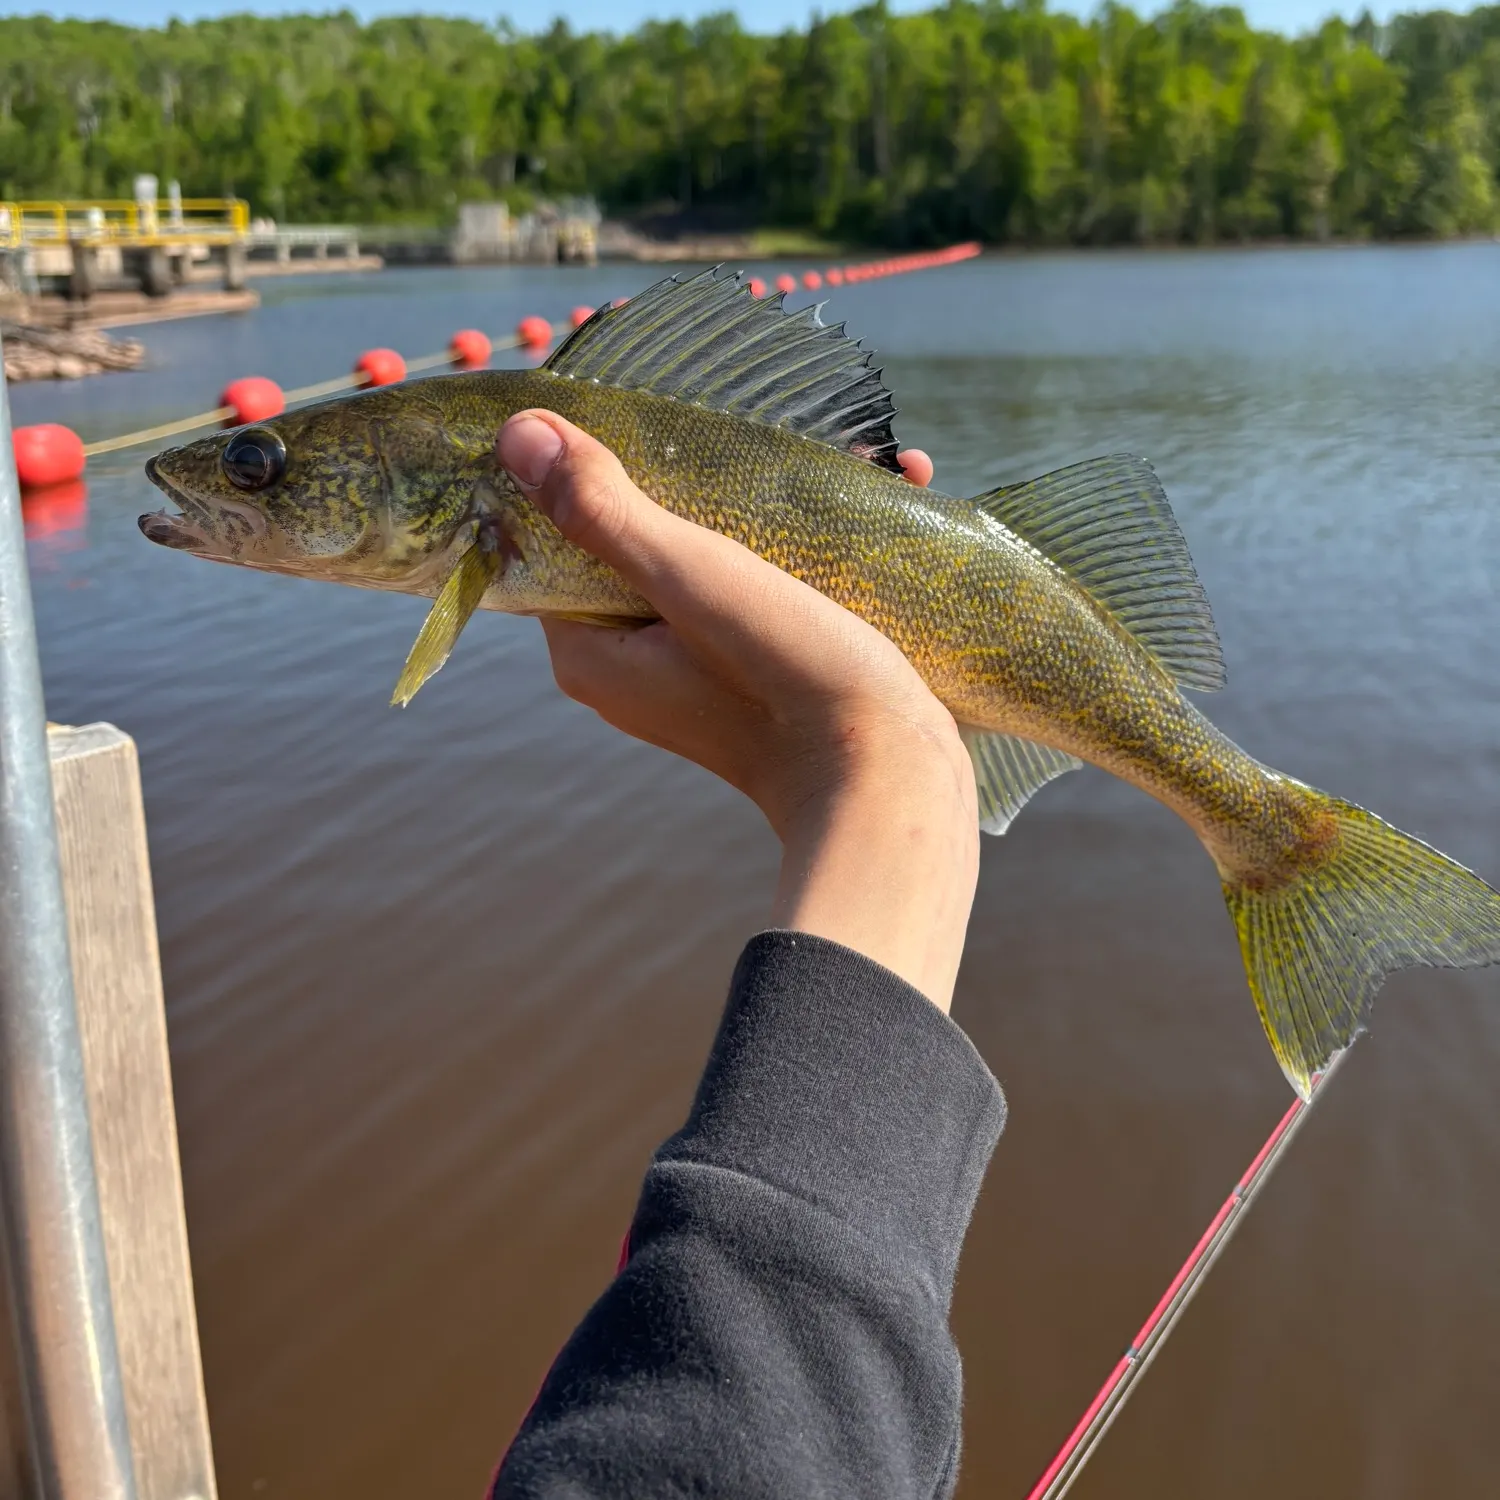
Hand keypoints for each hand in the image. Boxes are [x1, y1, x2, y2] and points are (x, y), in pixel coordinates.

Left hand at [495, 412, 975, 1010]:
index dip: (597, 476)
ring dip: (782, 506)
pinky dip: (822, 544)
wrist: (890, 783)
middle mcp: (635, 671)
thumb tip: (518, 434)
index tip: (651, 420)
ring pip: (723, 560)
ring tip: (861, 457)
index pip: (562, 542)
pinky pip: (775, 590)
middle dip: (710, 480)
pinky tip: (887, 492)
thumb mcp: (690, 577)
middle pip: (648, 544)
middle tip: (771, 433)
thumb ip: (605, 510)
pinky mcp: (765, 678)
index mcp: (592, 654)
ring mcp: (701, 678)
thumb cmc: (783, 680)